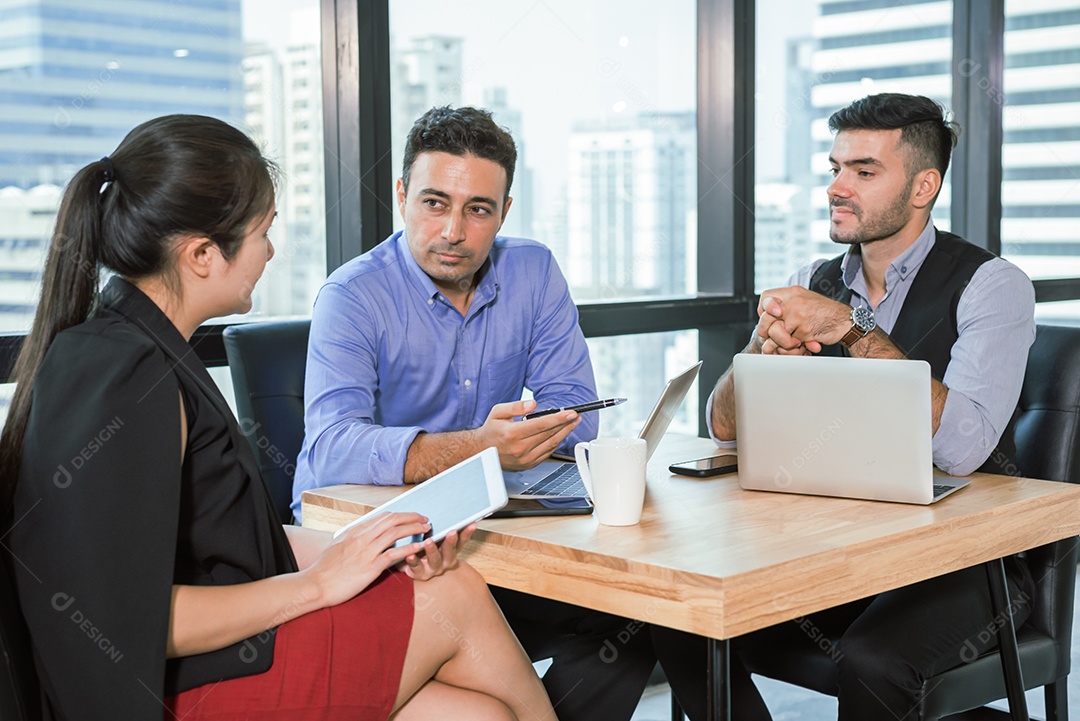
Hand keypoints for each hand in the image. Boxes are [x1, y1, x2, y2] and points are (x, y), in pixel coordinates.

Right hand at [305, 512, 429, 607]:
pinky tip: (419, 546)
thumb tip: (361, 535)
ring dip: (414, 528)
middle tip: (424, 518)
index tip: (410, 516)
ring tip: (426, 528)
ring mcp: (366, 552)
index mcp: (354, 532)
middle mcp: (361, 538)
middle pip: (391, 520)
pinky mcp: (370, 567)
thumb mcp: (337, 546)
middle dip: (411, 517)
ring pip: (395, 533)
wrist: (315, 585)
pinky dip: (408, 548)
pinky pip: (393, 554)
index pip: (381, 517)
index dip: (399, 515)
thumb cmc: (324, 569)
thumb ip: (351, 539)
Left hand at [402, 524, 475, 580]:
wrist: (408, 564)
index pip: (462, 540)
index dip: (467, 532)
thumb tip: (446, 508)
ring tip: (428, 541)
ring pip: (435, 560)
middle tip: (451, 532)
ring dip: (432, 550)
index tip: (471, 523)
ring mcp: (433, 568)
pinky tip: (410, 555)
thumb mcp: (435, 537)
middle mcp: (445, 560)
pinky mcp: (419, 573)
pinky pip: (416, 567)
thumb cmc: (424, 547)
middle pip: (451, 551)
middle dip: (451, 541)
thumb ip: (440, 528)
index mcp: (451, 550)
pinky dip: (413, 561)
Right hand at [477, 399, 581, 470]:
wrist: (482, 450)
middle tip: (576, 416)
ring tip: (573, 423)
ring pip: (551, 445)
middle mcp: (520, 448)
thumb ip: (516, 406)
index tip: (571, 413)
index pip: (540, 425)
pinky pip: (547, 453)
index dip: (558, 418)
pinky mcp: (529, 464)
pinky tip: (561, 434)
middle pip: (549, 435)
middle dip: (565, 424)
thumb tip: (532, 404)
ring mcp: (525, 459)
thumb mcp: (498, 412)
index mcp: (512, 434)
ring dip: (565, 433)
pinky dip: (556, 443)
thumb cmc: (491, 430)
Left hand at [756, 286, 849, 350]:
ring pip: (777, 333)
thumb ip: (785, 306)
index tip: (768, 318)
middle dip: (767, 331)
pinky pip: (790, 342)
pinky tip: (805, 342)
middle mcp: (794, 301)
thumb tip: (765, 322)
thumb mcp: (803, 300)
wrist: (846, 321)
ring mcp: (799, 315)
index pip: (766, 297)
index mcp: (792, 292)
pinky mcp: (804, 330)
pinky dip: (796, 346)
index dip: (763, 309)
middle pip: (766, 318)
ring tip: (792, 341)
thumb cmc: (824, 312)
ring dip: (782, 342)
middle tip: (770, 337)